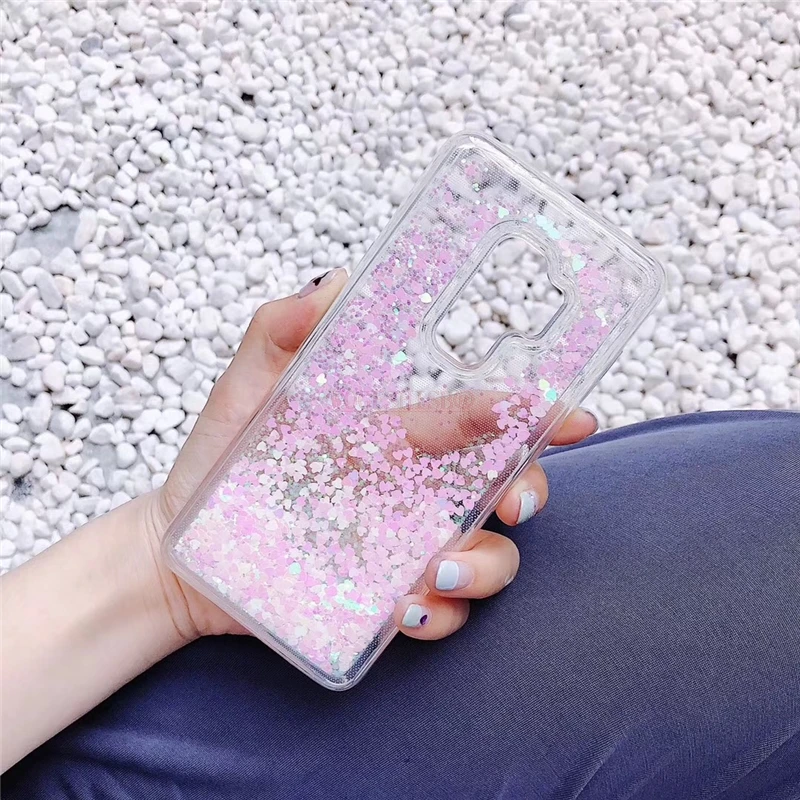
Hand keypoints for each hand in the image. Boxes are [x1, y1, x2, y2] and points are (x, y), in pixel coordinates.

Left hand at [148, 269, 596, 642]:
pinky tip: (405, 608)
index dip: (536, 417)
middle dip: (530, 493)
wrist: (186, 550)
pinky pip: (441, 613)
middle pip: (507, 488)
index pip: (479, 421)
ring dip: (483, 567)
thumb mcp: (247, 392)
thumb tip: (334, 281)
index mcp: (397, 437)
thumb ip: (281, 333)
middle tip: (511, 503)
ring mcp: (407, 545)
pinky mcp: (388, 597)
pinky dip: (438, 615)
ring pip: (489, 558)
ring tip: (432, 572)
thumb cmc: (221, 464)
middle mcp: (415, 490)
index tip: (572, 415)